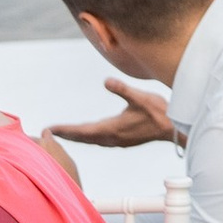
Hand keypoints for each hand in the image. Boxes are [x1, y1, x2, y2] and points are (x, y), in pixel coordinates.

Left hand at [47, 76, 175, 148]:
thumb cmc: (159, 112)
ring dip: (76, 138)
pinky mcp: (123, 141)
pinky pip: (98, 141)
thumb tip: (106, 81)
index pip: (82, 130)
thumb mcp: (140, 97)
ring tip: (63, 135)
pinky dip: (87, 138)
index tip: (49, 130)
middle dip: (65, 135)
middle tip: (47, 134)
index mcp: (112, 128)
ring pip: (90, 141)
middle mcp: (112, 138)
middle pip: (82, 138)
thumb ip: (122, 89)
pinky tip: (87, 135)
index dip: (64, 130)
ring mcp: (117, 141)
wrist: (174, 129)